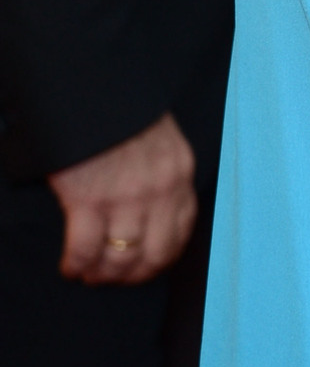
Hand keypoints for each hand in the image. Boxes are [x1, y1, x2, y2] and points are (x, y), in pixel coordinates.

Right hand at [47, 113, 196, 284]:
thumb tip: (156, 209)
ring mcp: (125, 196)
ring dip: (103, 275)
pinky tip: (70, 268)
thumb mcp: (162, 140)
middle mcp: (159, 190)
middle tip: (115, 279)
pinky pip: (85, 249)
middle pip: (154, 255)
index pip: (183, 231)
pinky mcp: (87, 198)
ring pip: (120, 258)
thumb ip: (164, 173)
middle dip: (133, 275)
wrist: (92, 87)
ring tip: (89, 276)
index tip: (146, 266)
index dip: (163, 257)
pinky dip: (76, 265)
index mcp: (180, 174)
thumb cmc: (122, 114)